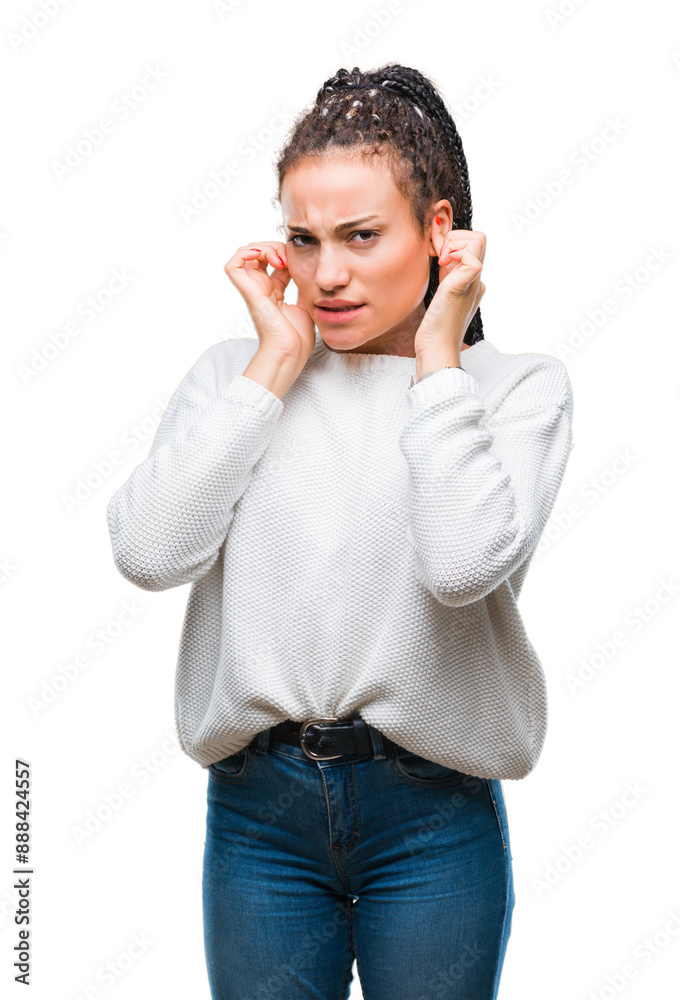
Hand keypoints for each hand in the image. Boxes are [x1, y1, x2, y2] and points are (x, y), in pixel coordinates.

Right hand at [223, 242, 315, 363]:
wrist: (291, 351)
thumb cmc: (297, 336)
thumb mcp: (306, 303)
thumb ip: (303, 286)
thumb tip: (308, 272)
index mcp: (274, 291)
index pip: (274, 260)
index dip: (285, 253)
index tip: (298, 261)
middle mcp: (261, 287)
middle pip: (259, 252)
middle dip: (274, 246)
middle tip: (287, 259)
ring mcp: (253, 289)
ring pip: (246, 253)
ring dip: (262, 247)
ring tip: (278, 258)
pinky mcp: (248, 292)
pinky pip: (233, 265)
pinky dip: (244, 253)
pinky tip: (262, 256)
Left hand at [413, 229, 486, 361]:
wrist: (436, 348)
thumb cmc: (435, 326)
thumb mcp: (442, 292)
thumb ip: (446, 273)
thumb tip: (441, 252)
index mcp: (472, 280)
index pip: (473, 245)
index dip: (453, 241)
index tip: (436, 254)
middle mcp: (476, 280)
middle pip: (479, 239)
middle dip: (455, 236)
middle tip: (437, 254)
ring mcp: (473, 283)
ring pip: (479, 241)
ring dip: (454, 242)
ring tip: (439, 260)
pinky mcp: (464, 288)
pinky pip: (473, 260)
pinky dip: (456, 253)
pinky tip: (442, 265)